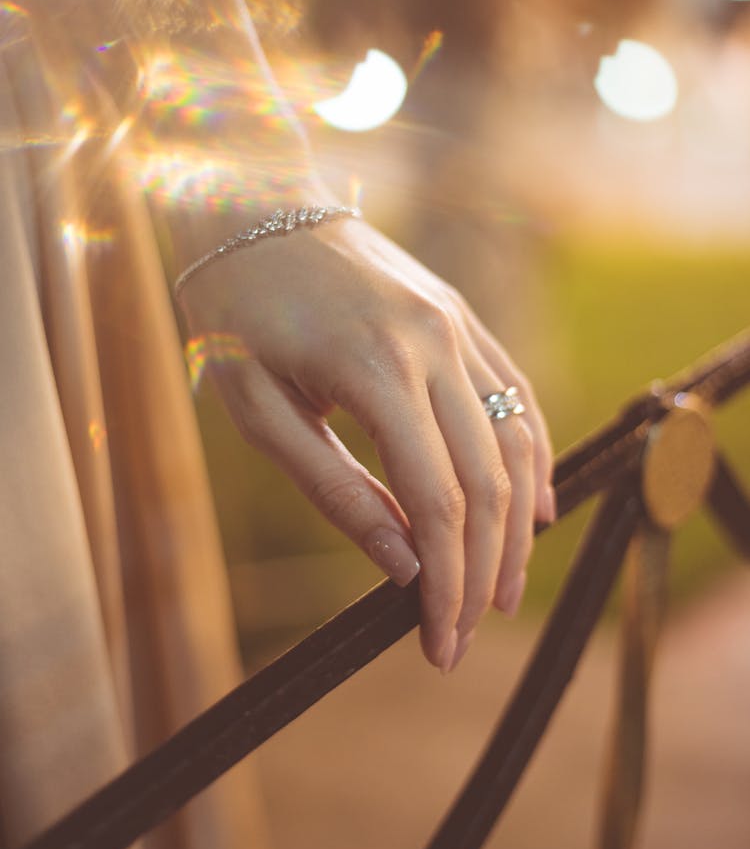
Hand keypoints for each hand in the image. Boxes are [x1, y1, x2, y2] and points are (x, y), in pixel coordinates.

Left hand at [179, 216, 554, 672]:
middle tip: (468, 632)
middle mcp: (436, 345)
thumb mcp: (258, 409)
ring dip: (519, 524)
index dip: (446, 582)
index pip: (437, 501)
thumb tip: (403, 565)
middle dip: (485, 569)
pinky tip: (533, 505)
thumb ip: (334, 489)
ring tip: (503, 586)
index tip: (438, 644)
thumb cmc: (238, 312)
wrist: (253, 205)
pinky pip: (516, 396)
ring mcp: (458, 326)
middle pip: (489, 480)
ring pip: (517, 440)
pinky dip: (531, 458)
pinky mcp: (463, 318)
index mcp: (376, 370)